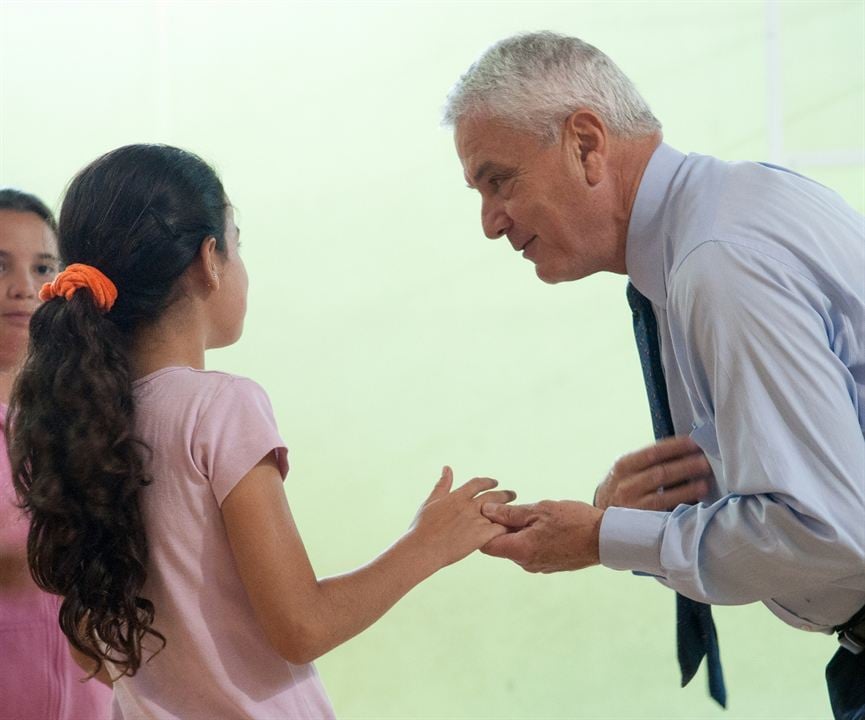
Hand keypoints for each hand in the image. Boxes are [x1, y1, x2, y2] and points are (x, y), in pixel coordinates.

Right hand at [408, 466, 515, 569]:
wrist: (423, 548)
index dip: (488, 482)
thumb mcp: (431, 501)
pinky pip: (500, 529)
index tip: (495, 482)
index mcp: (457, 496)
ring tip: (515, 511)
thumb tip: (447, 468)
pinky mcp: (481, 536)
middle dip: (504, 494)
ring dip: (508, 510)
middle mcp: (469, 506)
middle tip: (512, 494)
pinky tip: (512, 529)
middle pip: (493, 496)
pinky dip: (507, 527)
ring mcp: (476, 521)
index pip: (478, 483)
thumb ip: (442, 485)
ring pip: (499, 512)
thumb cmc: (422, 527)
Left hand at [480, 500, 602, 572]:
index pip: (487, 545)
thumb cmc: (574, 521)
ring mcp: (538, 567)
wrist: (605, 539)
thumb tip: (486, 510)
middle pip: (502, 545)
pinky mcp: (548, 566)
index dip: (484, 528)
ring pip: (517, 547)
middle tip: (515, 508)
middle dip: (503, 527)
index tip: (491, 512)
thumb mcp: (539, 510)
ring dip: (519, 531)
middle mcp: (526, 564)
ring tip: (534, 515)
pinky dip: (531, 538)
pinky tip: (545, 525)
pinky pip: (531, 551)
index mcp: (520, 550)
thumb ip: (510, 513)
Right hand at [594, 435, 711, 510]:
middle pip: (660, 473)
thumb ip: (648, 462)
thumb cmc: (622, 489)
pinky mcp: (640, 524)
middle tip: (705, 461)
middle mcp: (626, 484)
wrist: (600, 519)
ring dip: (686, 489)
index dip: (675, 447)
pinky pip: (664, 515)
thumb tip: (685, 451)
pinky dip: (679, 509)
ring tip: (705, 484)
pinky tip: (694, 506)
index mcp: (624, 465)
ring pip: (663, 496)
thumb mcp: (627, 471)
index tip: (693, 443)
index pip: (652, 452)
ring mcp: (632, 505)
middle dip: (685, 466)